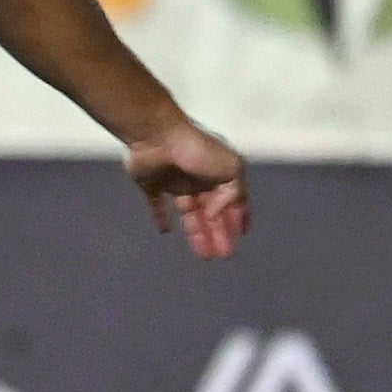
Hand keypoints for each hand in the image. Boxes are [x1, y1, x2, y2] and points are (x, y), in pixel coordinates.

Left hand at [126, 119, 249, 259]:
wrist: (156, 136)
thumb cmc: (197, 151)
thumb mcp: (230, 169)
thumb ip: (233, 195)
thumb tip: (216, 214)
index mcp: (219, 173)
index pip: (233, 201)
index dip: (238, 218)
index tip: (241, 237)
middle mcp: (198, 178)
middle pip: (211, 212)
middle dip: (219, 234)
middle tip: (222, 256)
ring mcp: (174, 181)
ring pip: (189, 213)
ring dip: (197, 233)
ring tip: (204, 255)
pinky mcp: (151, 184)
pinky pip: (157, 204)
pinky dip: (161, 217)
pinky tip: (166, 231)